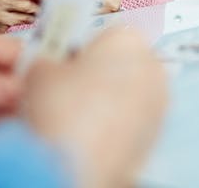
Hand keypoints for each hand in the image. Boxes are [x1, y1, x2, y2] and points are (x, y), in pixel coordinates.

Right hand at [23, 27, 166, 187]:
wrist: (81, 162)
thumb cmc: (63, 110)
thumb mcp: (38, 72)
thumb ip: (47, 60)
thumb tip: (47, 66)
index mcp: (128, 39)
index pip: (99, 37)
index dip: (75, 53)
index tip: (59, 69)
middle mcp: (152, 65)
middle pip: (117, 63)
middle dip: (93, 77)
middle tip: (64, 95)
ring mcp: (160, 100)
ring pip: (126, 93)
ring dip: (105, 101)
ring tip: (75, 120)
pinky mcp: (158, 130)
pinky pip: (132, 118)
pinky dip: (115, 124)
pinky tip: (91, 137)